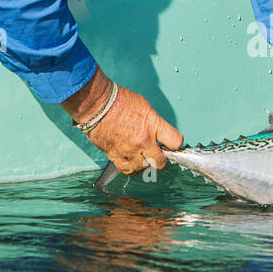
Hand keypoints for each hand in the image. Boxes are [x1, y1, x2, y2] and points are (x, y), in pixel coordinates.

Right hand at [61, 70, 182, 173]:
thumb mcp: (145, 106)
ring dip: (144, 163)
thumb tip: (158, 132)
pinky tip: (130, 160)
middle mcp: (143, 141)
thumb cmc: (119, 101)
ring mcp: (129, 150)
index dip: (175, 143)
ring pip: (144, 168)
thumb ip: (154, 123)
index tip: (171, 143)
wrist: (97, 104)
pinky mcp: (115, 156)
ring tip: (141, 155)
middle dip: (160, 158)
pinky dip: (131, 168)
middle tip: (156, 152)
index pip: (175, 142)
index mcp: (153, 125)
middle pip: (161, 162)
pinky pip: (128, 171)